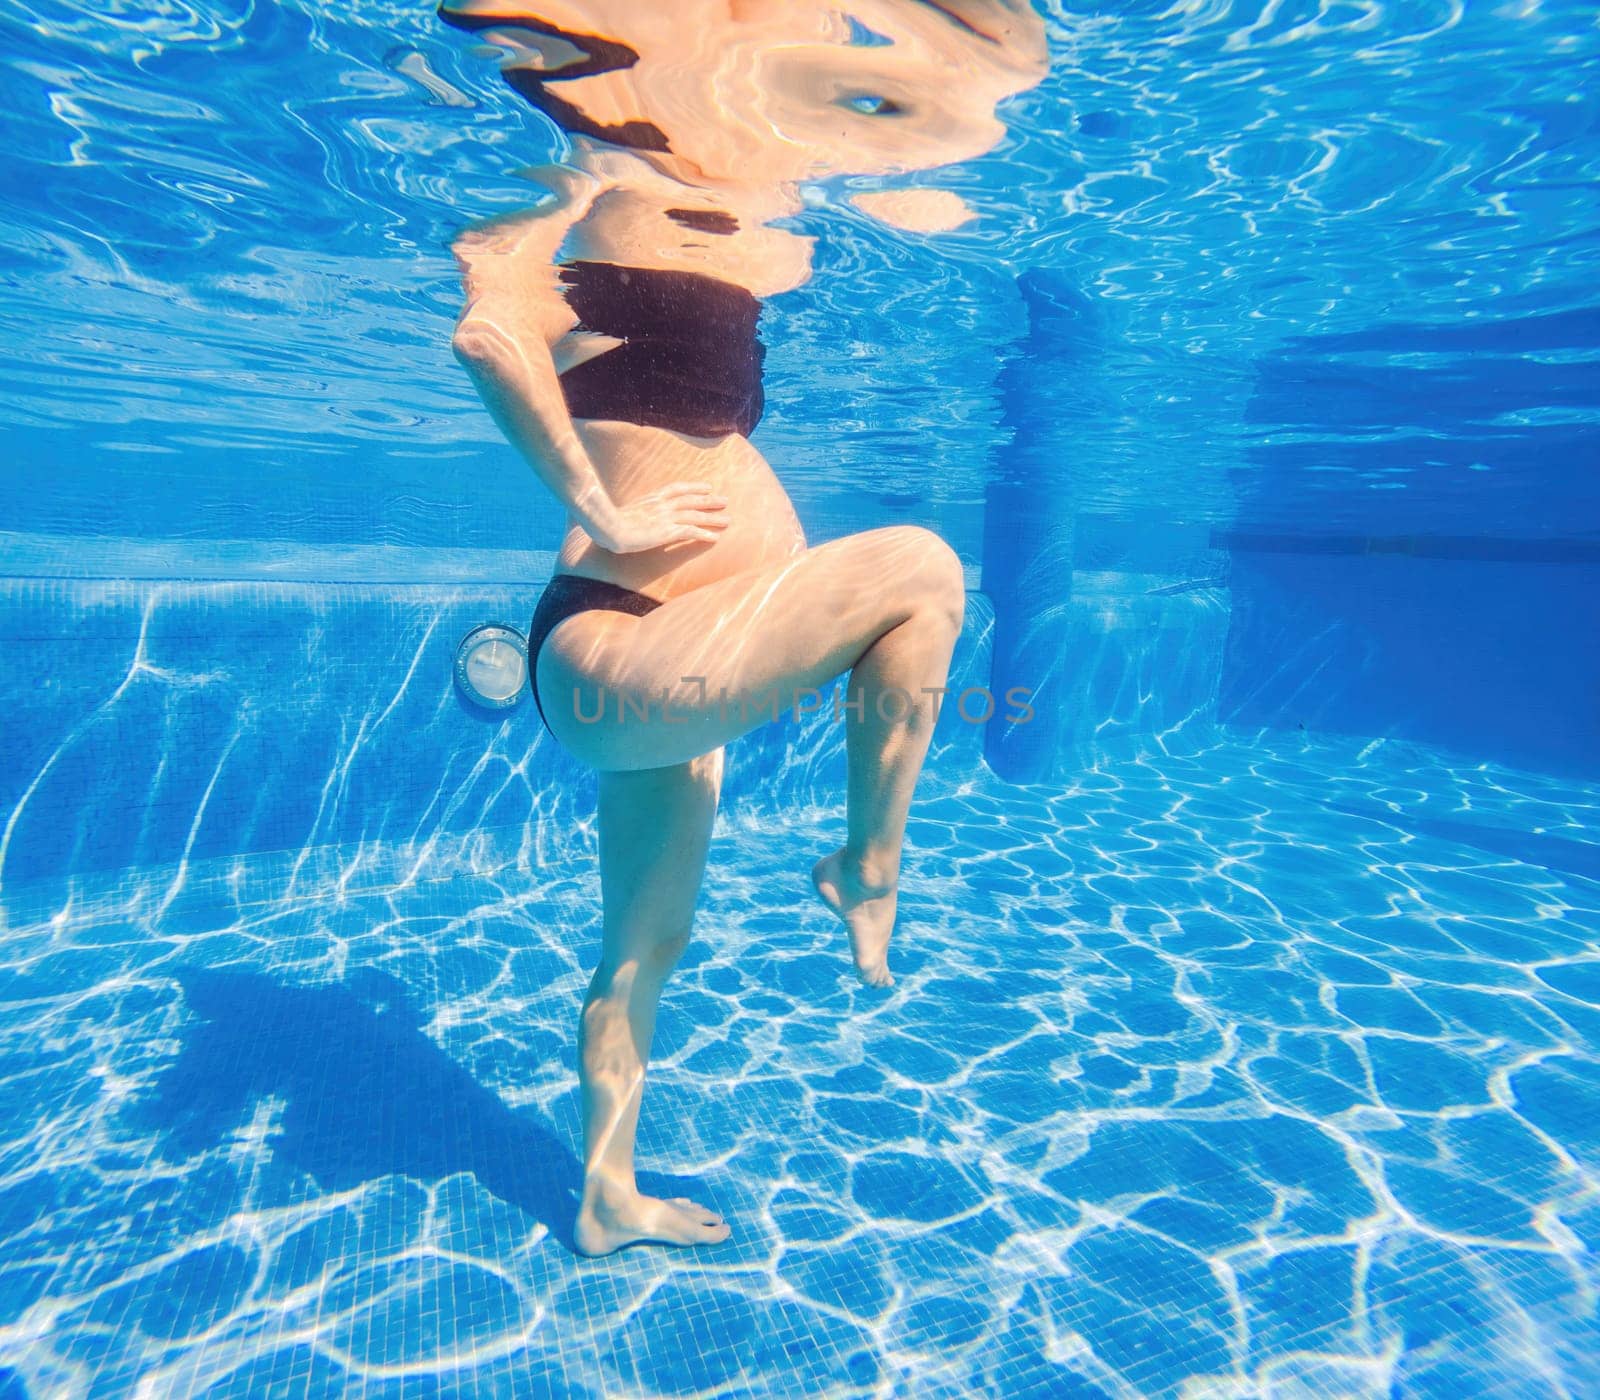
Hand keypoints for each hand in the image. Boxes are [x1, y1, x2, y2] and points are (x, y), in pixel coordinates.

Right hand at [592, 482, 729, 553]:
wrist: (608, 528)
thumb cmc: (610, 523)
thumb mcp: (625, 512)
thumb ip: (636, 512)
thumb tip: (636, 516)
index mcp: (652, 497)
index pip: (678, 488)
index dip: (694, 487)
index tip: (708, 487)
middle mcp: (662, 504)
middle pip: (692, 500)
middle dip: (710, 500)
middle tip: (726, 501)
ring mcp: (665, 517)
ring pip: (695, 515)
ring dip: (713, 517)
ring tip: (728, 520)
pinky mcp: (666, 532)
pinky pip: (690, 531)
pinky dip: (704, 534)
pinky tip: (715, 537)